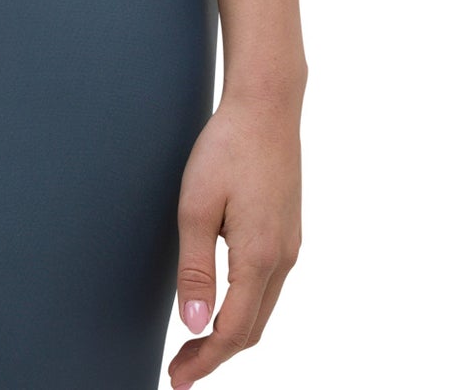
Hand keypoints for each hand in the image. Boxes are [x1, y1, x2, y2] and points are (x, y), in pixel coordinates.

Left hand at [167, 89, 302, 386]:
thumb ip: (195, 269)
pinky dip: (245, 308)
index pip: (233, 331)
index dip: (205, 361)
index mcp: (259, 257)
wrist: (267, 105)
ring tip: (195, 343)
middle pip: (252, 329)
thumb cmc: (226, 147)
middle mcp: (283, 258)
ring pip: (263, 310)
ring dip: (231, 333)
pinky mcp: (289, 231)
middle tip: (180, 368)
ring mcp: (290, 245)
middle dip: (216, 355)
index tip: (177, 379)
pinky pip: (269, 287)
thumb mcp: (196, 206)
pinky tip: (223, 304)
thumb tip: (195, 327)